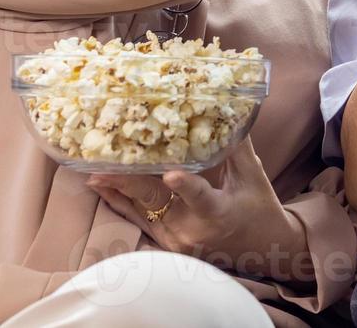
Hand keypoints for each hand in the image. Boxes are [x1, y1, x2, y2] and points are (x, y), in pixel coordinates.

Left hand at [85, 137, 310, 281]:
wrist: (263, 249)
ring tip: (93, 175)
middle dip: (129, 183)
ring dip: (117, 191)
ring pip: (142, 211)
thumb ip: (236, 143)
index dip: (184, 185)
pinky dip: (121, 203)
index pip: (199, 196)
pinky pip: (140, 220)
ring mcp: (176, 239)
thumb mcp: (252, 175)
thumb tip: (227, 106)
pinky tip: (103, 188)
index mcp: (218, 212)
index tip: (170, 174)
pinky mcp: (166, 243)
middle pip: (157, 202)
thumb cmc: (259, 208)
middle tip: (103, 167)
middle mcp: (192, 229)